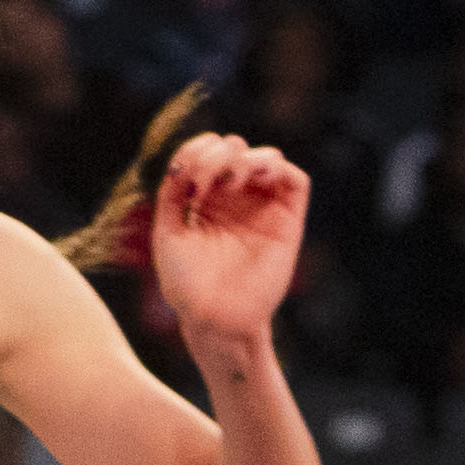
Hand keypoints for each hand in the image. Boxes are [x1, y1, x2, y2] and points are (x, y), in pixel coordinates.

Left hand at [144, 134, 307, 348]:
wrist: (211, 316)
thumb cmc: (186, 281)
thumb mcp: (168, 231)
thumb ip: (172, 193)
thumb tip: (182, 162)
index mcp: (206, 198)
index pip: (208, 151)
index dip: (196, 150)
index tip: (183, 177)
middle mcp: (236, 198)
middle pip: (236, 148)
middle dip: (216, 154)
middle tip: (202, 183)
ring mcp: (263, 208)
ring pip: (268, 157)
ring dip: (244, 158)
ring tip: (227, 181)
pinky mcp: (288, 221)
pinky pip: (296, 181)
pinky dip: (276, 167)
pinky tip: (248, 180)